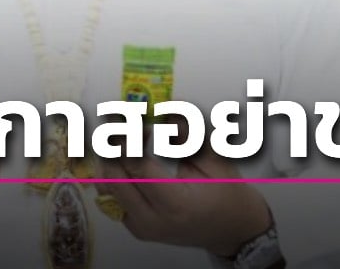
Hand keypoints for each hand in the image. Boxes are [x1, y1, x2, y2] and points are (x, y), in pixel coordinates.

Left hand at [98, 133, 271, 257]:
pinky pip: (112, 196)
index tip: (129, 116)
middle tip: (126, 123)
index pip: (137, 166)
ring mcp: (141, 227)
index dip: (129, 137)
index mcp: (176, 203)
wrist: (232, 229)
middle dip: (114, 145)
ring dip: (111, 158)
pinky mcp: (135, 227)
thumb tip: (167, 109)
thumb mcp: (216, 160)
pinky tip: (131, 157)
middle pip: (114, 177)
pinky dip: (116, 173)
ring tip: (128, 138)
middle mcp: (153, 220)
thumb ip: (188, 135)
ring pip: (106, 187)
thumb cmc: (228, 194)